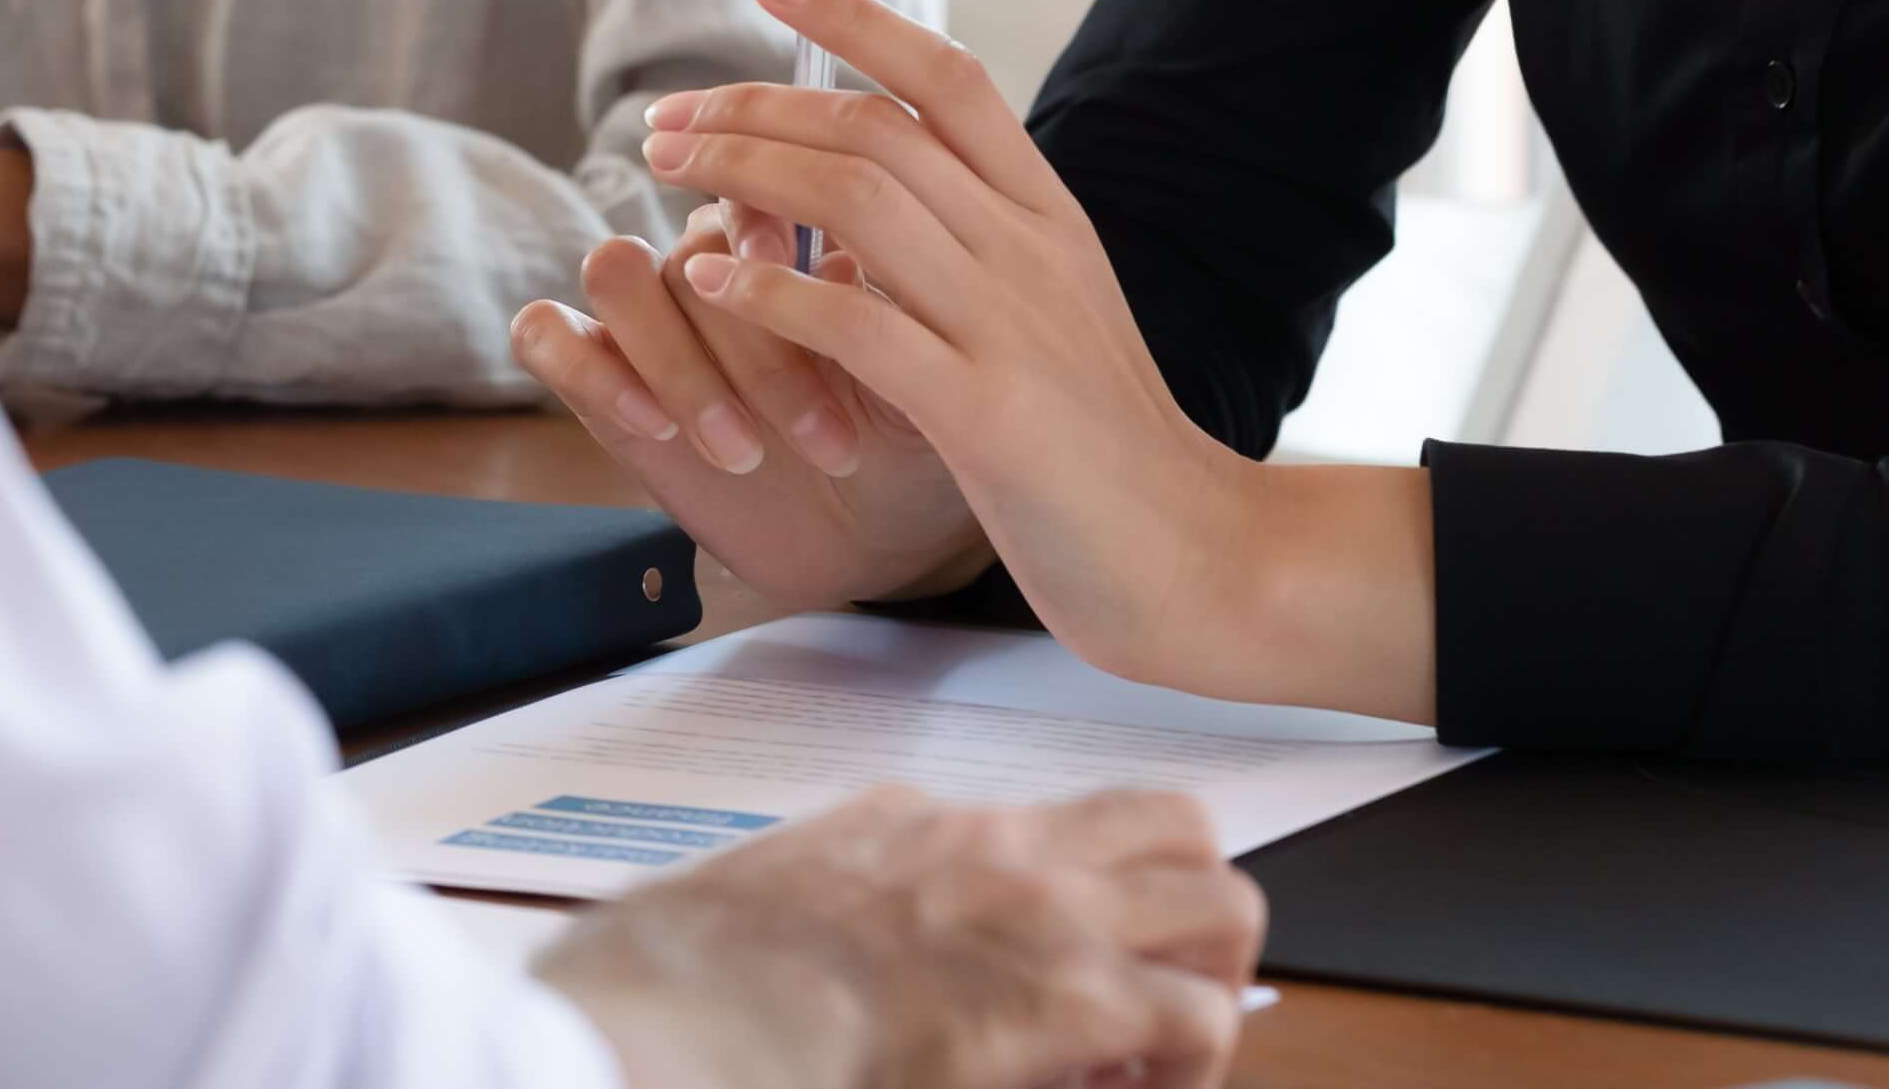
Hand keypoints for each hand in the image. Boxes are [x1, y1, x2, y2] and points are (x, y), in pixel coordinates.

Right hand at [511, 201, 989, 609]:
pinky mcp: (601, 382)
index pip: (748, 175)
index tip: (825, 280)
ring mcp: (651, 321)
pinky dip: (594, 369)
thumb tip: (833, 255)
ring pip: (617, 271)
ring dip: (681, 364)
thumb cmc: (909, 441)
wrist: (877, 538)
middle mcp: (710, 264)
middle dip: (757, 346)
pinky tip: (655, 424)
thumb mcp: (928, 371)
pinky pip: (547, 334)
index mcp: (788, 236)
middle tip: (826, 432)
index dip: (770, 221)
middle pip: (690, 244)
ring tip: (747, 450)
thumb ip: (888, 303)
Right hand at [534, 785, 1263, 1088]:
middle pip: (1170, 827)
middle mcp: (990, 842)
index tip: (1049, 988)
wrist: (668, 1019)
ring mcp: (1037, 908)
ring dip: (1209, 973)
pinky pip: (1199, 1019)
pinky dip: (1191, 1063)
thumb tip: (858, 972)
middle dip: (1186, 912)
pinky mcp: (1064, 996)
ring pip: (1220, 896)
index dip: (1077, 912)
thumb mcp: (763, 916)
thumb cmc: (675, 987)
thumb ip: (838, 914)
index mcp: (906, 826)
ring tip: (1158, 1052)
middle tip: (1148, 1001)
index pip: (1046, 832)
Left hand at [636, 0, 1434, 722]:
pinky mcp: (986, 414)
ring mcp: (1010, 327)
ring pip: (856, 201)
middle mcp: (1032, 250)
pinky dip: (771, 290)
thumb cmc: (1103, 447)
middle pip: (875, 129)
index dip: (851, 14)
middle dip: (754, 107)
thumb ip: (975, 242)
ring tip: (669, 174)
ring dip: (744, 174)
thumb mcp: (1049, 312)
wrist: (1197, 561)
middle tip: (666, 121)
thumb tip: (866, 179)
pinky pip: (858, 325)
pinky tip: (709, 280)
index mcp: (1049, 216)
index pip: (946, 75)